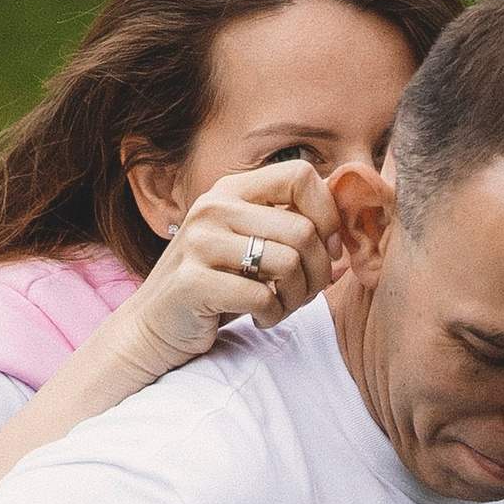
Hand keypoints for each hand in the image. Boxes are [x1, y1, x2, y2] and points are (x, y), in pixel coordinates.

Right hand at [119, 161, 342, 381]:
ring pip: (289, 263)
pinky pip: (263, 297)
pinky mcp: (192, 282)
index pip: (301, 175)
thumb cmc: (216, 287)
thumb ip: (288, 227)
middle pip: (303, 229)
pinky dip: (273, 316)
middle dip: (318, 271)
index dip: (328, 214)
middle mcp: (213, 207)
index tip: (328, 248)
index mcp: (231, 189)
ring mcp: (199, 242)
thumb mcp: (251, 246)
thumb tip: (349, 223)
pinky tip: (260, 318)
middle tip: (305, 293)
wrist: (154, 327)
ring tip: (280, 306)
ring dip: (297, 297)